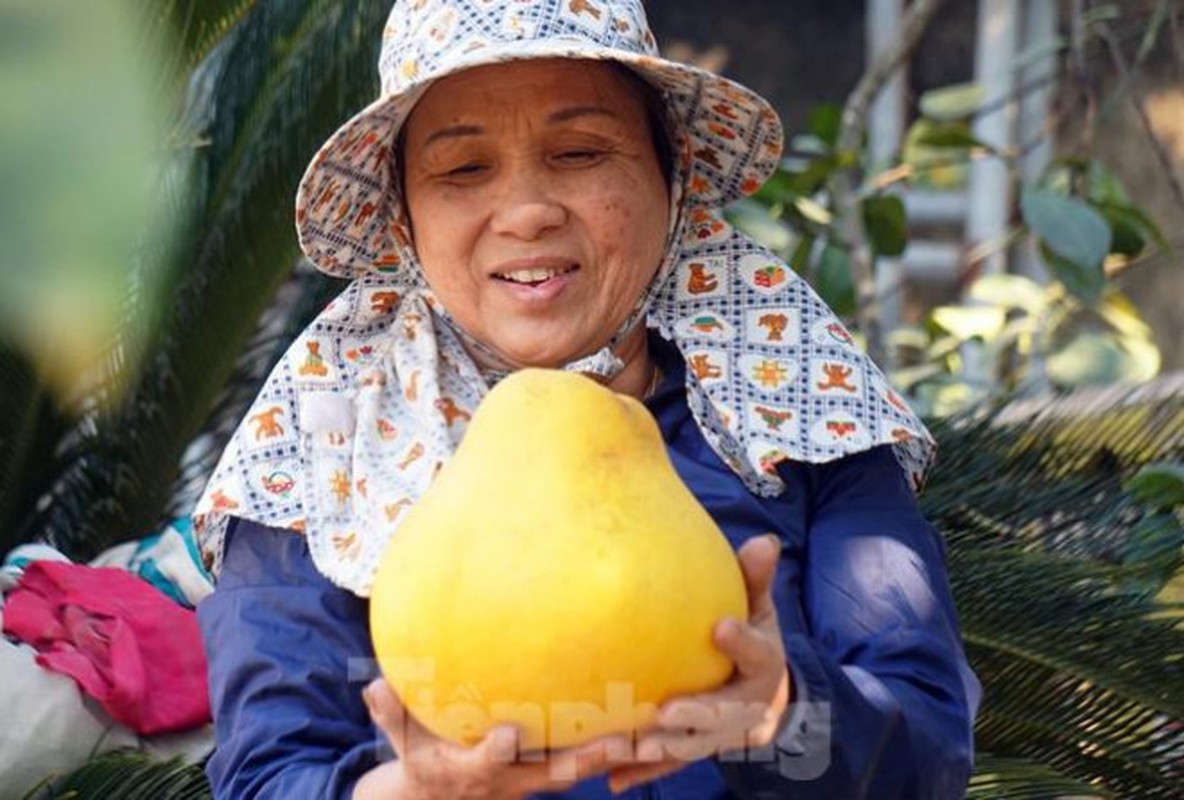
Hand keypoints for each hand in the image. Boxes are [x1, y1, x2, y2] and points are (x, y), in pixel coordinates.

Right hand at [354, 678, 631, 799]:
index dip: (495, 751)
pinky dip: (612, 753)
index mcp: (469, 769)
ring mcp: (530, 780)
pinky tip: (643, 732)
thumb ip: (389, 712)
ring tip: (648, 738)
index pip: (484, 762)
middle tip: (613, 742)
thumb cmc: (417, 760)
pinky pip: (582, 764)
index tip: (508, 734)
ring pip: (576, 771)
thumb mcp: (397, 740)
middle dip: (581, 760)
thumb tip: (374, 684)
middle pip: (550, 773)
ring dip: (610, 758)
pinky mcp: (546, 775)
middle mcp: (507, 780)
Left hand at [607, 534, 791, 793]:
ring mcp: (719, 735)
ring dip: (662, 750)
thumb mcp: (759, 607)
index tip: (720, 626)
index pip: (756, 653)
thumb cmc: (752, 637)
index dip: (741, 642)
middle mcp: (743, 706)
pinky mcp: (693, 750)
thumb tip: (765, 541)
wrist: (764, 695)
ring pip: (690, 746)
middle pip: (722, 715)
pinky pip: (667, 765)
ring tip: (634, 748)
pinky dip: (641, 774)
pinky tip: (612, 780)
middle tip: (667, 711)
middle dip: (695, 715)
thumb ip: (755, 578)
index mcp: (763, 665)